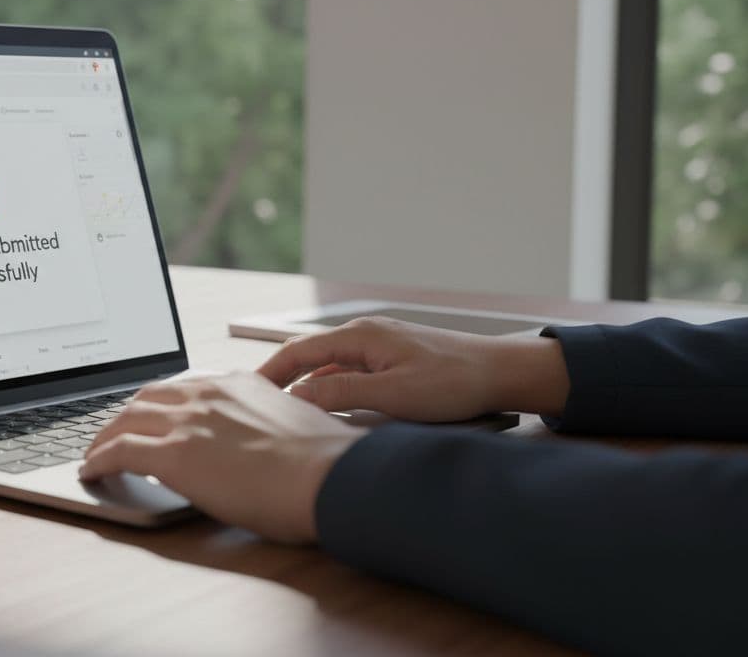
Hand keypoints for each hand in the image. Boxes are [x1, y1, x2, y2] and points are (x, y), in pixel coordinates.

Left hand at [79, 372, 365, 542]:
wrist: (331, 476)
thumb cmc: (326, 464)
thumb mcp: (295, 426)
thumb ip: (267, 425)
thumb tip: (263, 445)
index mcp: (238, 383)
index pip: (185, 386)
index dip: (162, 402)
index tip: (153, 413)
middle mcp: (208, 394)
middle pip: (147, 397)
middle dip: (126, 415)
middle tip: (114, 432)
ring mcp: (188, 422)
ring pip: (126, 420)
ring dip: (105, 437)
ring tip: (95, 453)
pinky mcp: (173, 455)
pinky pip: (120, 452)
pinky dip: (99, 460)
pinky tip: (91, 472)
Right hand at [257, 317, 569, 420]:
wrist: (501, 372)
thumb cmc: (453, 382)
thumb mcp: (393, 394)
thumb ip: (342, 393)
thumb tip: (298, 396)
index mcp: (360, 336)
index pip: (299, 351)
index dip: (270, 371)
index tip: (246, 391)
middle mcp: (365, 335)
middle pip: (309, 356)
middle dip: (282, 378)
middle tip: (258, 404)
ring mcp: (378, 346)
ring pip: (329, 366)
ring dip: (306, 385)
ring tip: (285, 411)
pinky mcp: (391, 359)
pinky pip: (349, 372)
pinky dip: (330, 387)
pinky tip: (328, 409)